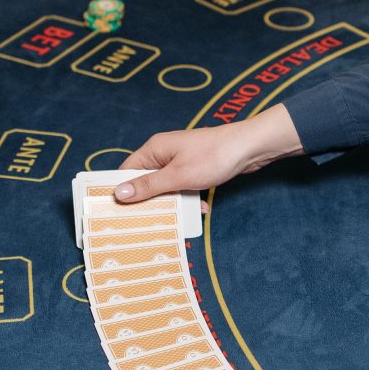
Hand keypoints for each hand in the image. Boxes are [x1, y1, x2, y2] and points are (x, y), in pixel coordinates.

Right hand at [114, 104, 303, 202]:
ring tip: (179, 218)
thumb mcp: (178, 176)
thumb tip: (120, 194)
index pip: (127, 171)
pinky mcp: (196, 169)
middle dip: (150, 201)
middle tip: (149, 221)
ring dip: (174, 203)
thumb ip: (149, 186)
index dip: (122, 191)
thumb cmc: (214, 156)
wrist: (250, 148)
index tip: (118, 212)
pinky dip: (190, 199)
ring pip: (167, 188)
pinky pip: (184, 187)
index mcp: (154, 150)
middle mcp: (164, 154)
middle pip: (147, 182)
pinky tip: (201, 209)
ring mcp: (181, 161)